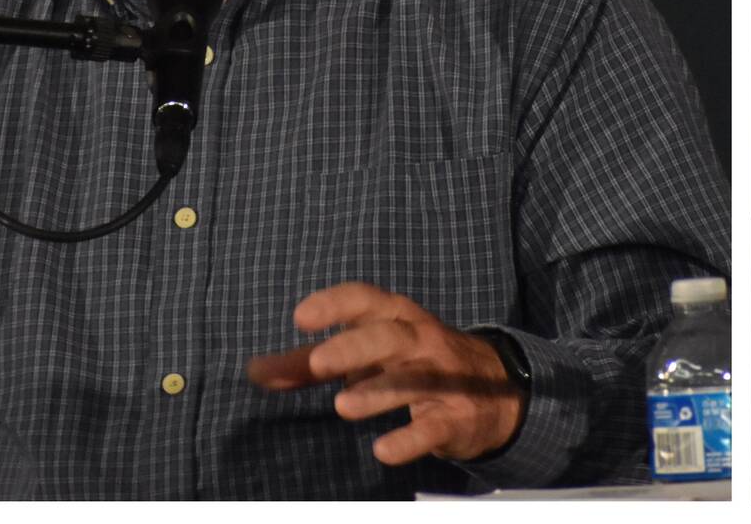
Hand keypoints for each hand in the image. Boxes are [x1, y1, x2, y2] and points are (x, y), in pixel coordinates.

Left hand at [245, 282, 525, 464]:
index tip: (301, 317)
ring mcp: (443, 379)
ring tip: (343, 406)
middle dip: (356, 346)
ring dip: (380, 390)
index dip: (337, 305)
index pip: (368, 300)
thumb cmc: (411, 364)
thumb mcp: (365, 354)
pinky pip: (434, 426)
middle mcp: (423, 341)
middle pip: (392, 335)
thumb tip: (255, 371)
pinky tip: (384, 450)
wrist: (495, 392)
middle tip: (318, 364)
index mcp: (398, 318)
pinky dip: (411, 438)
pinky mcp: (454, 418)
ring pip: (414, 379)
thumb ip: (308, 364)